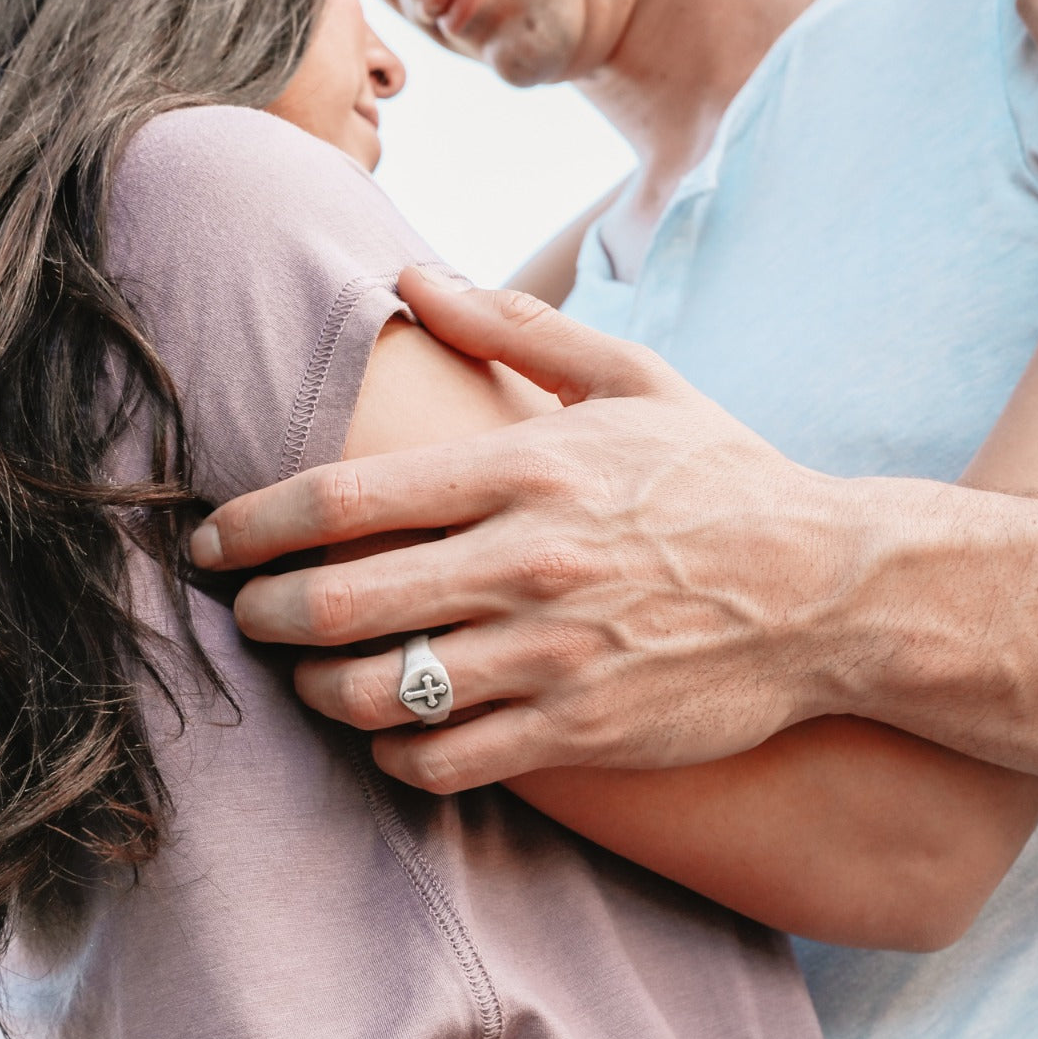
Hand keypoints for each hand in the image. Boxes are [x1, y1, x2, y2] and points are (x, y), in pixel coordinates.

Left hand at [192, 272, 865, 791]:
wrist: (829, 590)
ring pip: (378, 695)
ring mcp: (550, 656)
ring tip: (306, 674)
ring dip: (316, 689)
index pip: (342, 500)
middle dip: (261, 615)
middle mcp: (524, 564)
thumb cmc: (719, 479)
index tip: (208, 542)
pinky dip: (392, 755)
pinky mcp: (579, 730)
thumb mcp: (631, 378)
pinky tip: (387, 735)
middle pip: (338, 603)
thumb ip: (514, 326)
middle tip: (242, 615)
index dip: (251, 526)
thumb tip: (411, 277)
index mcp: (524, 469)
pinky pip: (444, 761)